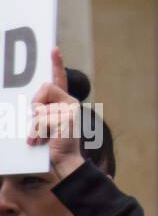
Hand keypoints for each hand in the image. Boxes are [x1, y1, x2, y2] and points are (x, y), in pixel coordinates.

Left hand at [27, 47, 84, 179]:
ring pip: (40, 99)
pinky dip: (38, 125)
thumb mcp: (37, 126)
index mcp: (60, 104)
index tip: (53, 49)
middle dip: (35, 109)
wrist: (59, 166)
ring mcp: (70, 106)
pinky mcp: (70, 111)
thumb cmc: (45, 150)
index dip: (56, 64)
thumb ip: (36, 113)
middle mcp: (68, 102)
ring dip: (34, 120)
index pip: (58, 80)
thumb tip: (29, 108)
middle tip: (39, 130)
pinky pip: (43, 110)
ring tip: (39, 137)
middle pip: (43, 88)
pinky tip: (43, 138)